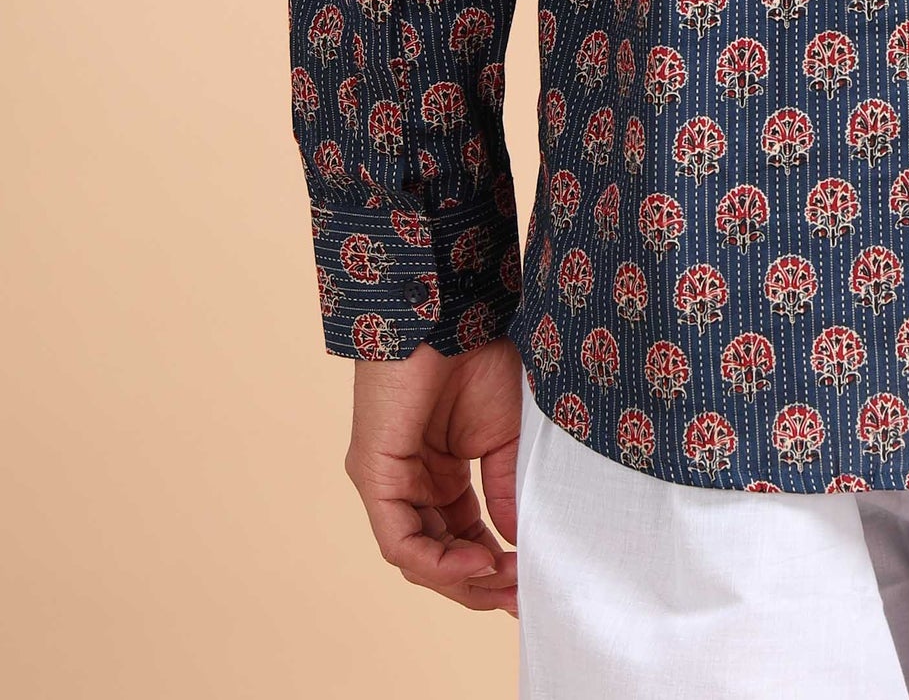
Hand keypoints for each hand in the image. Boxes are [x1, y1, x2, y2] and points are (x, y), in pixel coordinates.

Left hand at [345, 336, 523, 615]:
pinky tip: (479, 558)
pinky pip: (400, 541)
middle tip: (521, 597)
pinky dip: (438, 560)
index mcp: (440, 472)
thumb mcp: (506, 435)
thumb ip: (505, 491)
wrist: (454, 311)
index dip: (496, 566)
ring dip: (463, 578)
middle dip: (481, 583)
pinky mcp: (375, 476)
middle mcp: (410, 483)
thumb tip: (518, 544)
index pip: (463, 538)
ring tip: (506, 580)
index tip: (533, 582)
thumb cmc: (479, 355)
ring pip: (419, 558)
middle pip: (440, 556)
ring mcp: (389, 482)